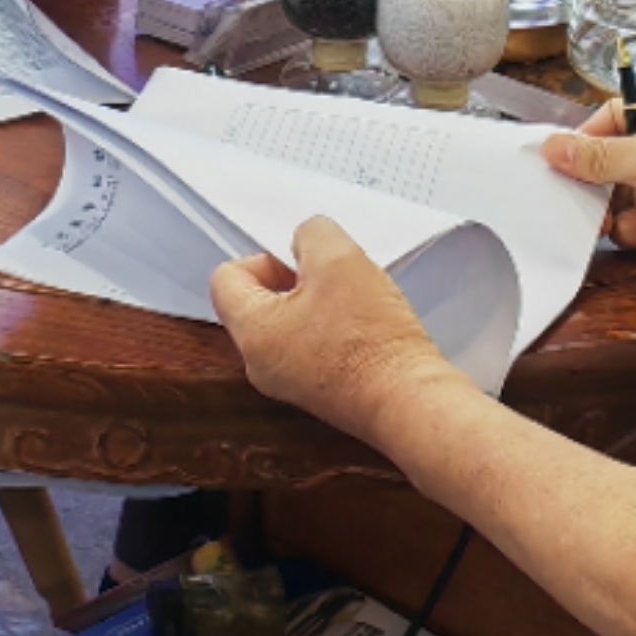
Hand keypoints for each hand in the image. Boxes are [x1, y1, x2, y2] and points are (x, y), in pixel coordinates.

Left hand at [209, 218, 458, 442]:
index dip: (264, 257)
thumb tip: (307, 240)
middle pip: (259, 301)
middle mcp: (261, 365)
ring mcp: (290, 383)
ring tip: (354, 302)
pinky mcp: (320, 393)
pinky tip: (364, 327)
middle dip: (295, 280)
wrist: (409, 402)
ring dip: (319, 303)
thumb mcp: (340, 258)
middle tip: (332, 278)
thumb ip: (313, 234)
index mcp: (252, 333)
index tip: (300, 260)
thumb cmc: (372, 343)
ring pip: (289, 324)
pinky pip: (312, 347)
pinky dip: (334, 330)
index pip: (226, 278)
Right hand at [543, 97, 635, 286]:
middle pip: (608, 160)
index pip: (613, 115)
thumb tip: (550, 147)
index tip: (563, 156)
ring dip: (617, 210)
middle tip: (578, 196)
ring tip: (622, 219)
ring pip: (614, 196)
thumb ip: (595, 156)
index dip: (588, 135)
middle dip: (597, 183)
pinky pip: (629, 223)